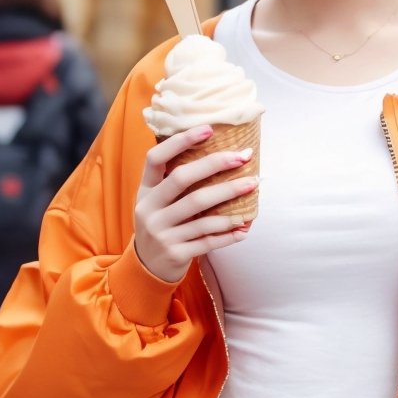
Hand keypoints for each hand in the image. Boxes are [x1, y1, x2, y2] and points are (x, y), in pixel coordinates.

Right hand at [134, 125, 257, 284]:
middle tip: (243, 157)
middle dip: (216, 165)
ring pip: (201, 212)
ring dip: (231, 198)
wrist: (148, 267)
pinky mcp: (176, 253)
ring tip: (253, 186)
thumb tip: (219, 154)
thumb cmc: (162, 225)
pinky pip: (209, 240)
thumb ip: (175, 182)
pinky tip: (245, 226)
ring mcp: (161, 233)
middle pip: (183, 179)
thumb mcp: (157, 202)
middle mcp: (149, 210)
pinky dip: (229, 233)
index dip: (180, 142)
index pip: (155, 158)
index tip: (208, 129)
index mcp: (144, 191)